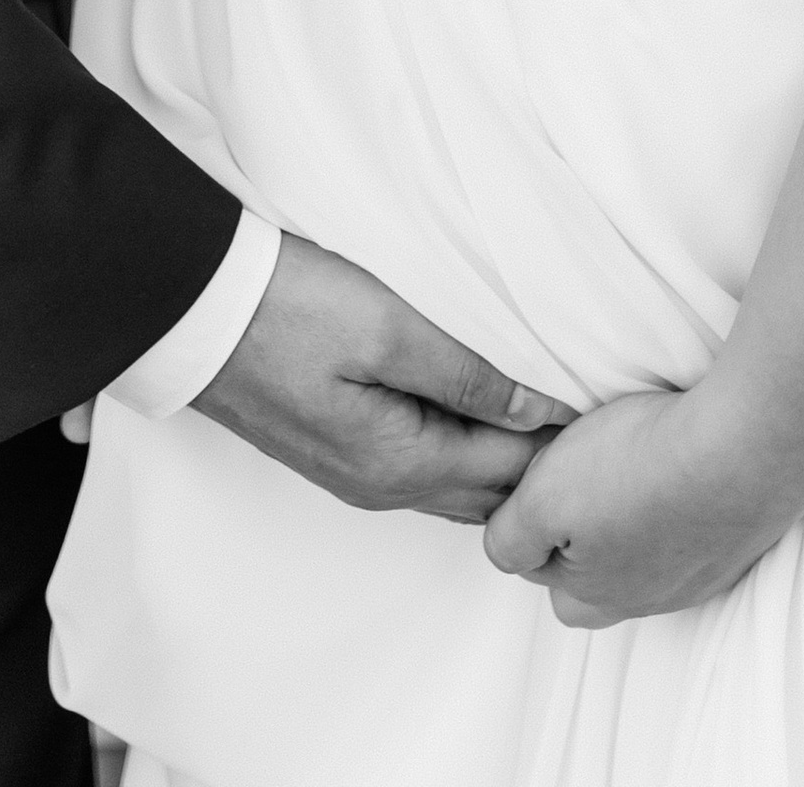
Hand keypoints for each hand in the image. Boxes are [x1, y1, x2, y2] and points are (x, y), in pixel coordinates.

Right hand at [196, 233, 571, 522]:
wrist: (197, 312)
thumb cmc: (289, 309)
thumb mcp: (388, 329)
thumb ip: (470, 375)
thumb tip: (542, 411)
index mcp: (400, 462)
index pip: (511, 472)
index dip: (563, 442)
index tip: (606, 408)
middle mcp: (382, 487)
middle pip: (487, 494)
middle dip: (540, 463)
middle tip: (590, 414)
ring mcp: (357, 476)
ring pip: (456, 486)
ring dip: (502, 459)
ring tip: (547, 410)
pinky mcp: (340, 452)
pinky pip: (423, 469)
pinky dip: (465, 450)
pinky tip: (482, 412)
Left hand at [483, 384, 788, 626]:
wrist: (746, 448)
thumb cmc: (642, 469)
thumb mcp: (545, 499)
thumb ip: (512, 536)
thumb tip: (505, 547)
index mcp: (596, 595)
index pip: (538, 572)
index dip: (529, 518)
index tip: (539, 474)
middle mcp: (650, 596)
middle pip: (594, 579)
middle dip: (578, 534)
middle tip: (580, 475)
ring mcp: (702, 571)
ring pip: (648, 553)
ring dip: (634, 514)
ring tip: (633, 460)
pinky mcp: (742, 537)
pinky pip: (698, 529)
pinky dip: (684, 501)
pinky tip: (683, 462)